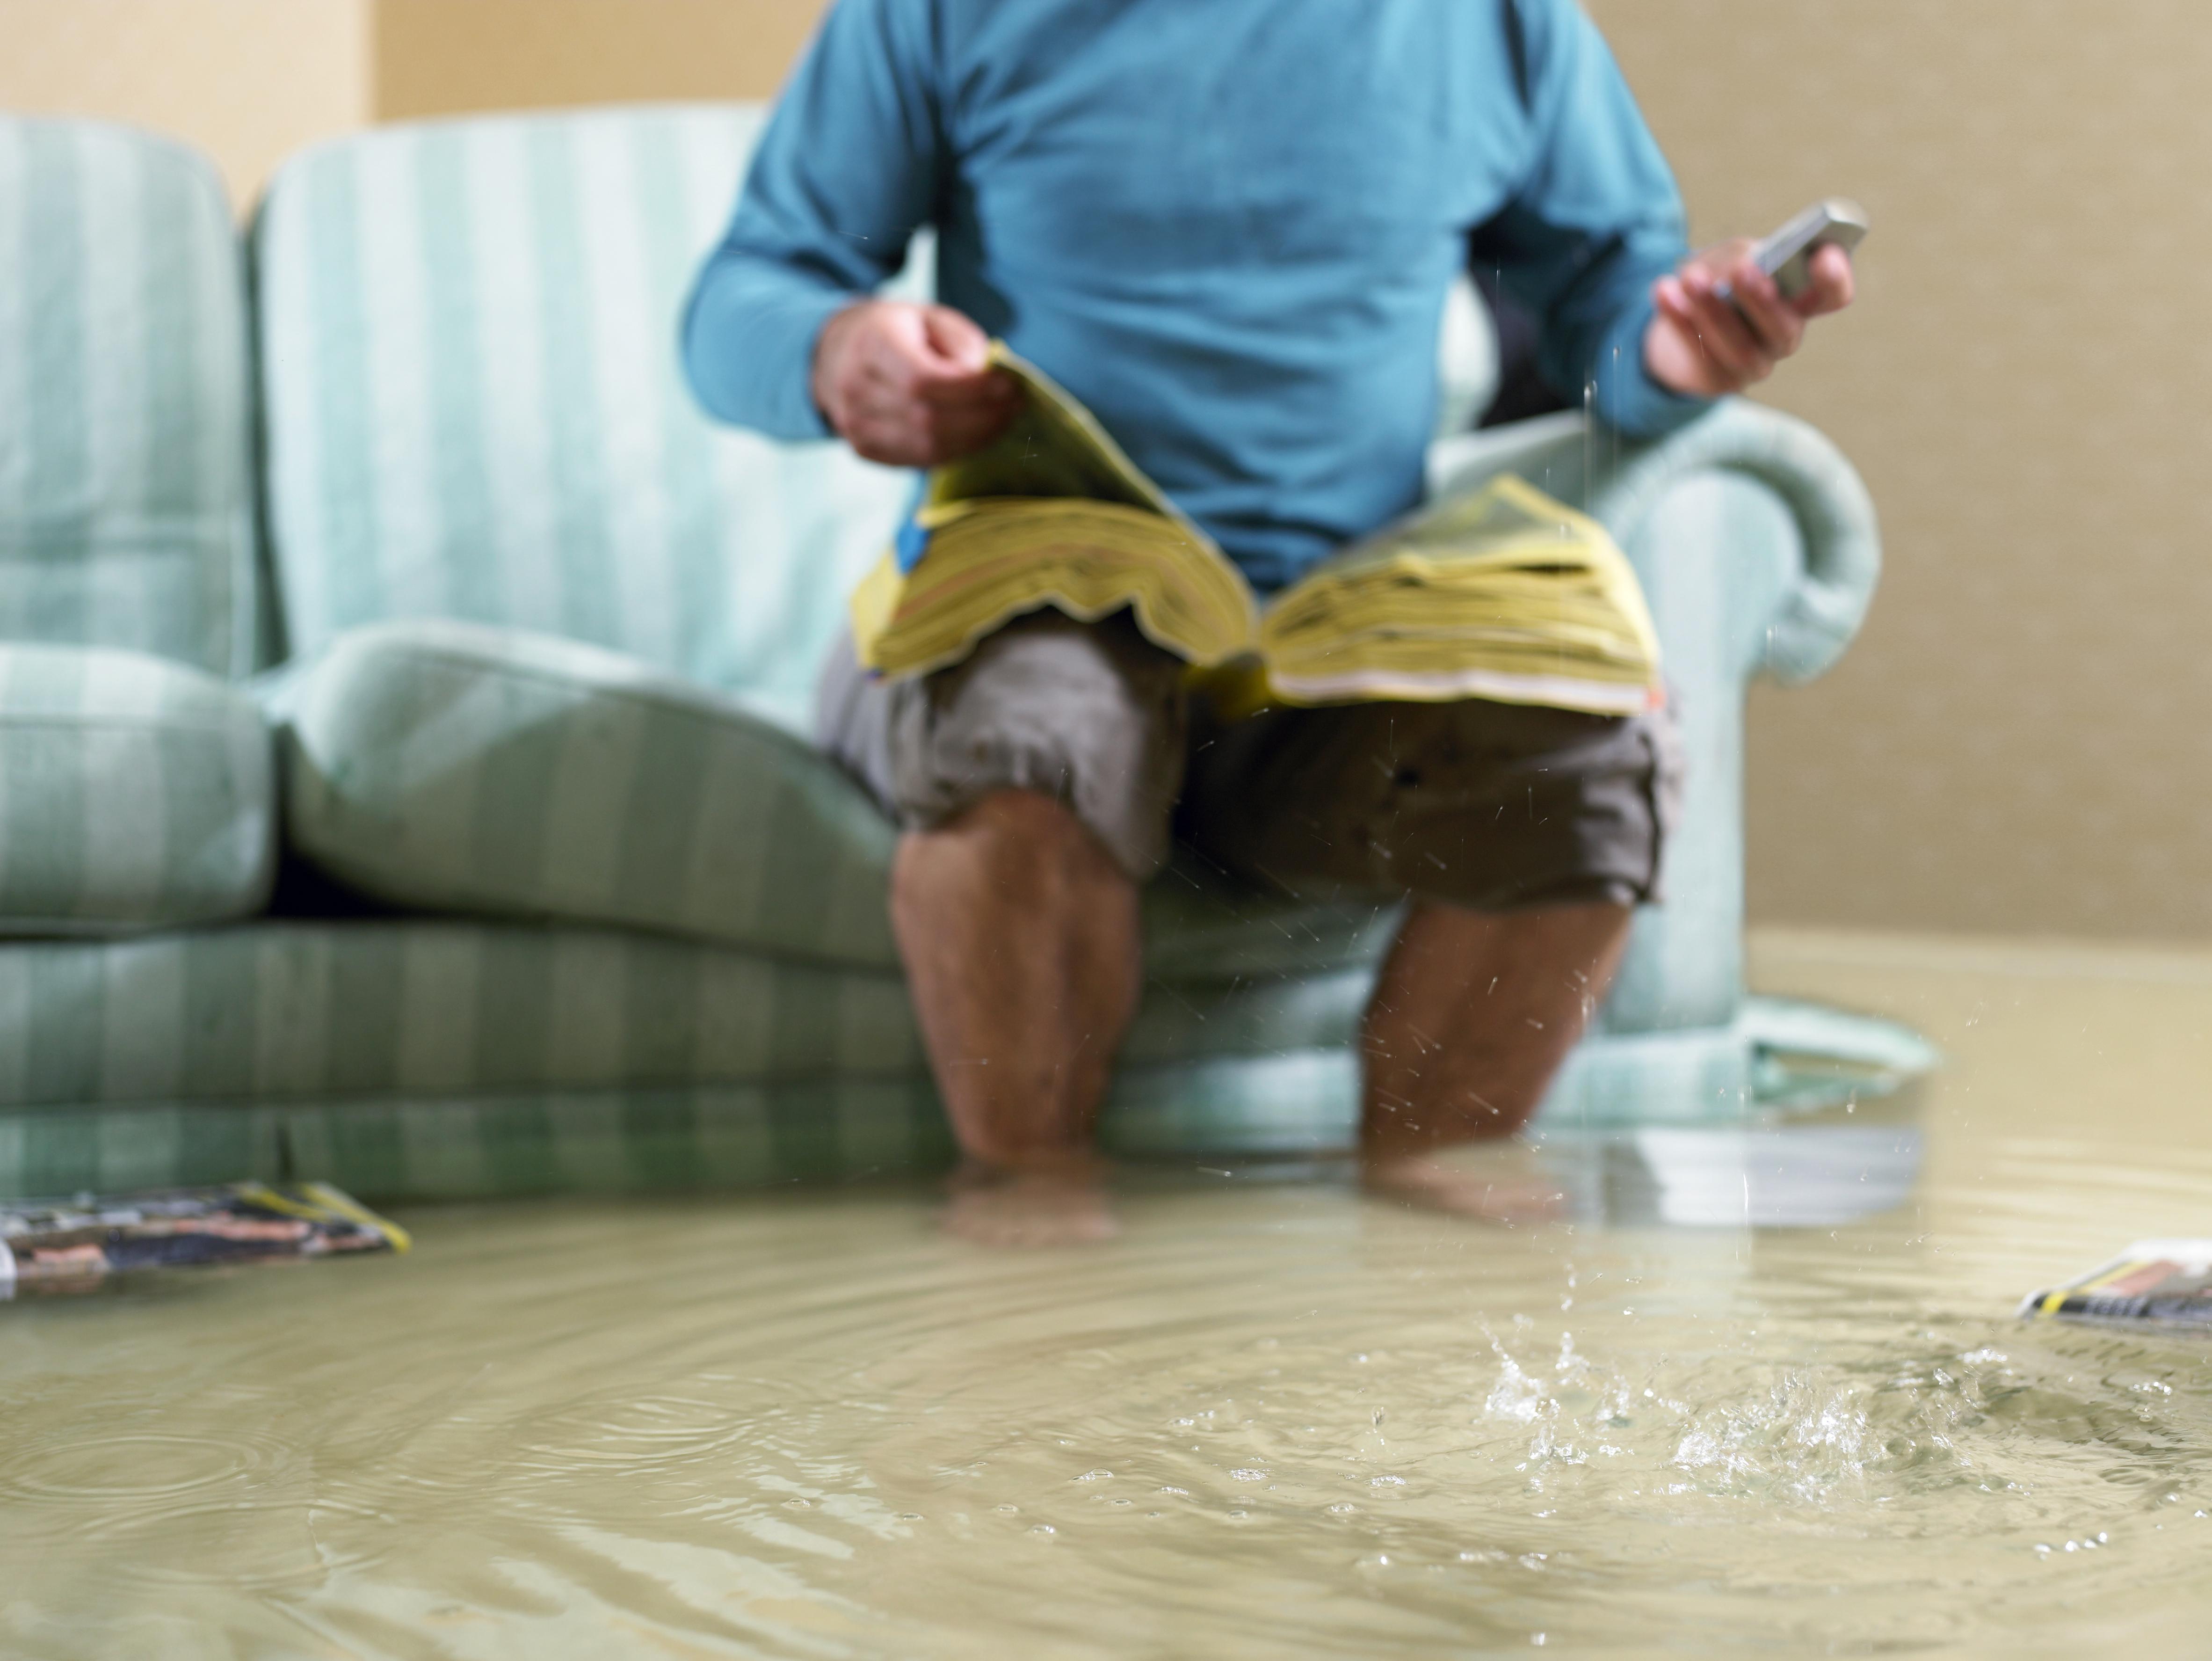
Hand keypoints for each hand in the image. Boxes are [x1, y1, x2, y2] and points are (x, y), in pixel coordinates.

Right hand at [811, 300, 1020, 466]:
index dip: (972, 389)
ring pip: (928, 448)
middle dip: (982, 417)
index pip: (923, 380)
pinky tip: (976, 434)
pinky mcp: (865, 450)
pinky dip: (956, 451)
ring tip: (1002, 420)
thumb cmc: (894, 332)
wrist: (836, 356)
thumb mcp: (928, 318)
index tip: (1009, 386)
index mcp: (871, 345)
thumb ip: (960, 342)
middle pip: (929, 420)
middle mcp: (855, 389)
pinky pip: (920, 461)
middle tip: (1015, 406)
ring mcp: (855, 426)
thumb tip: (987, 377)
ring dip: (975, 438)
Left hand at [1643, 238, 1854, 398]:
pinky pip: (1701, 354)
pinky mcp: (1719, 381)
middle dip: (1763, 300)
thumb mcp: (1733, 256)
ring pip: (1739, 347)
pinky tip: (1665, 292)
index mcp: (1803, 301)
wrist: (1681, 317)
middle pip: (1784, 328)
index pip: (1833, 296)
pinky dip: (1680, 321)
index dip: (1834, 279)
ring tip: (1691, 279)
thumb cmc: (1721, 277)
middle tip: (1743, 271)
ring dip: (1713, 310)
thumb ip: (1742, 257)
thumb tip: (1736, 271)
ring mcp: (1755, 364)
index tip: (1823, 255)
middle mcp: (1785, 336)